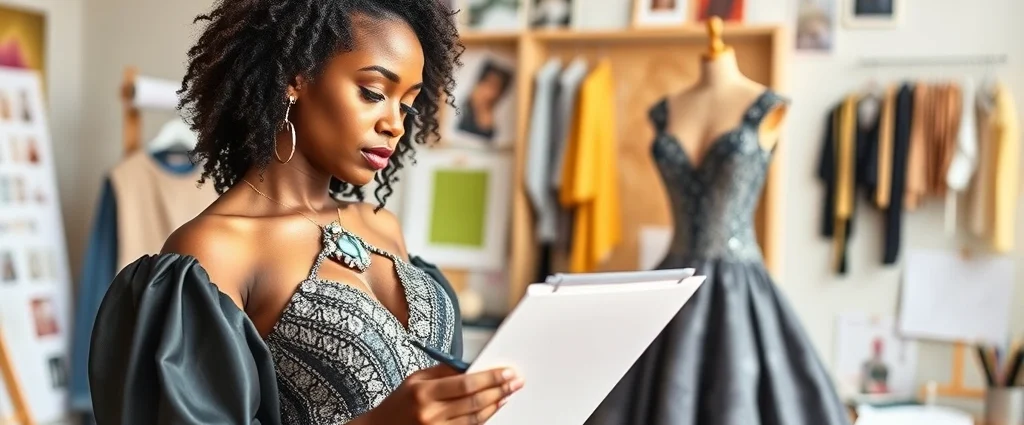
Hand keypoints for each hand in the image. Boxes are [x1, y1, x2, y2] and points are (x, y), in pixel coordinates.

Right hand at [365, 364, 523, 423]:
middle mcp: (430, 413)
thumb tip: (476, 365)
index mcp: (424, 392)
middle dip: (499, 391)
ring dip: (495, 405)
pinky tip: (494, 408)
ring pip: (475, 419)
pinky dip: (484, 419)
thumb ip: (445, 371)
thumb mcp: (417, 379)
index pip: (465, 384)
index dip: (490, 378)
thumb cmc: (401, 401)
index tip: (508, 372)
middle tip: (516, 382)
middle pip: (474, 402)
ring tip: (508, 394)